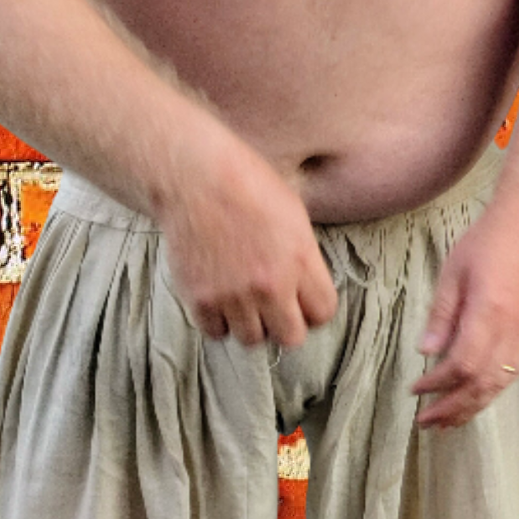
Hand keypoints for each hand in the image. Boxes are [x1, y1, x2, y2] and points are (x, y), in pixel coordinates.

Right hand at [159, 140, 337, 347]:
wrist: (195, 178)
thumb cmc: (247, 185)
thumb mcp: (293, 215)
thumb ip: (304, 257)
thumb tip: (306, 288)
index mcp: (301, 260)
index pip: (323, 312)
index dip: (314, 308)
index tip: (303, 301)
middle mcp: (271, 285)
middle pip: (291, 337)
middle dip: (286, 324)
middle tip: (274, 307)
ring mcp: (234, 296)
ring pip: (252, 340)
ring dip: (250, 324)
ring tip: (244, 300)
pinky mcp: (201, 299)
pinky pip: (216, 332)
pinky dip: (218, 320)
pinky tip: (219, 298)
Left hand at [413, 209, 518, 427]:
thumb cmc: (488, 241)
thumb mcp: (453, 273)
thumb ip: (441, 315)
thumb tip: (425, 352)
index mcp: (489, 313)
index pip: (461, 365)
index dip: (437, 384)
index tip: (415, 389)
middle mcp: (511, 330)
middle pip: (482, 385)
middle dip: (452, 408)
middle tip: (426, 422)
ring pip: (500, 385)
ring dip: (472, 407)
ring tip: (449, 421)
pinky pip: (513, 374)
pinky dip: (492, 392)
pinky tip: (476, 397)